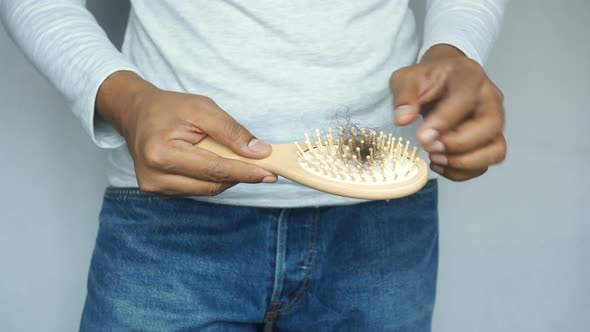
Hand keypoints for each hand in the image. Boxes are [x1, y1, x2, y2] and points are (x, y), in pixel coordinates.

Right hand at [96, 71, 276, 196]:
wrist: (136, 114)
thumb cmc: (168, 108)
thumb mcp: (203, 108)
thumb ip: (231, 131)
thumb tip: (260, 153)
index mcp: (161, 153)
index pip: (214, 168)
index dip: (245, 171)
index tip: (270, 173)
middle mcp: (154, 177)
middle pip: (212, 184)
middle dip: (240, 175)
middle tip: (265, 167)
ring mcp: (155, 188)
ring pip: (207, 190)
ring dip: (227, 177)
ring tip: (238, 160)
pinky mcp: (159, 192)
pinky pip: (197, 190)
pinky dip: (212, 178)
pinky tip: (215, 163)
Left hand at [390, 44, 506, 180]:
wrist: (442, 78)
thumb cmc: (427, 78)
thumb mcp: (407, 78)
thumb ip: (404, 96)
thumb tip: (402, 119)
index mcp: (469, 77)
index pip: (465, 99)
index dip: (444, 121)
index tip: (422, 137)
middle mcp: (489, 98)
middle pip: (491, 126)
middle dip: (459, 144)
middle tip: (430, 149)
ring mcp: (493, 121)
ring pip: (496, 149)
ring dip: (464, 162)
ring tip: (435, 159)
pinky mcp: (489, 140)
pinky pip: (486, 163)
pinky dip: (463, 171)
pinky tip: (439, 164)